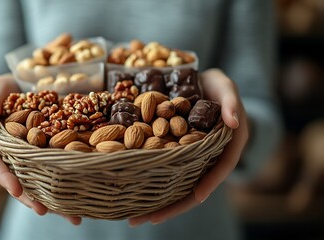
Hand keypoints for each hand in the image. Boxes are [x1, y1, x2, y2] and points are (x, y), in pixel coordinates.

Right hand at [0, 74, 81, 224]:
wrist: (30, 85)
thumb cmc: (11, 87)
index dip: (4, 176)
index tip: (16, 190)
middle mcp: (10, 153)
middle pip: (17, 179)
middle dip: (29, 198)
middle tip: (43, 211)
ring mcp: (28, 157)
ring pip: (37, 181)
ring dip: (53, 200)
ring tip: (72, 216)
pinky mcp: (45, 155)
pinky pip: (53, 172)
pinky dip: (65, 185)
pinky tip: (81, 199)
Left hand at [129, 68, 248, 226]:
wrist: (201, 83)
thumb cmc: (218, 86)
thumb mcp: (227, 88)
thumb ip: (231, 102)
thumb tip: (235, 122)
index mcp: (227, 145)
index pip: (222, 167)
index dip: (211, 181)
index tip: (198, 195)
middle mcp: (208, 157)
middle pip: (194, 186)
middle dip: (174, 205)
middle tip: (149, 219)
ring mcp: (191, 157)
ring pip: (176, 183)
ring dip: (156, 201)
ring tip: (133, 217)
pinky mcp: (175, 152)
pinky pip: (165, 170)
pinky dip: (150, 180)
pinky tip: (132, 190)